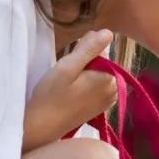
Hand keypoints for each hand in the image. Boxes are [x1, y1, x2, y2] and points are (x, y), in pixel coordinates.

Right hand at [23, 29, 117, 149]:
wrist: (43, 125)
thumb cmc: (52, 95)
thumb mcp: (68, 66)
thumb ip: (89, 49)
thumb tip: (108, 33)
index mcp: (110, 80)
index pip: (102, 53)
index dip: (83, 53)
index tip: (69, 63)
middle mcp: (115, 92)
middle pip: (102, 65)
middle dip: (85, 64)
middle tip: (66, 75)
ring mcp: (109, 102)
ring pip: (98, 76)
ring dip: (84, 75)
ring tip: (67, 83)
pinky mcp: (100, 108)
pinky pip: (96, 88)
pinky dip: (86, 85)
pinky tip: (71, 91)